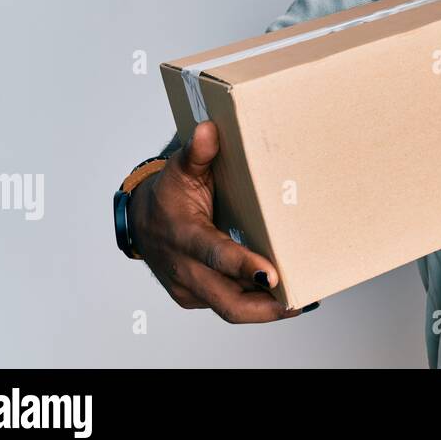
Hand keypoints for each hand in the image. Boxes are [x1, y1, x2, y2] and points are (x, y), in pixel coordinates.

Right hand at [129, 121, 316, 322]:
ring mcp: (188, 288)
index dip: (243, 266)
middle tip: (300, 301)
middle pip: (226, 300)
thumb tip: (208, 130)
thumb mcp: (180, 169)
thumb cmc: (168, 195)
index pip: (215, 254)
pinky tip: (279, 298)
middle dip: (264, 307)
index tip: (270, 275)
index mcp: (183, 236)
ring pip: (229, 308)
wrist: (140, 221)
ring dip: (264, 309)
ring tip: (300, 302)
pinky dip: (252, 304)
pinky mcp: (194, 297)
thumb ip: (197, 153)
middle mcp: (184, 269)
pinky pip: (226, 305)